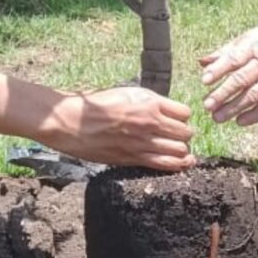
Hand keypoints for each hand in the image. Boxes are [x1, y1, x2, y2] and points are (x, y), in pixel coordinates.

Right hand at [44, 84, 195, 170]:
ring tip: (178, 150)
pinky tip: (181, 163)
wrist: (72, 122)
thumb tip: (166, 110)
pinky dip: (178, 165)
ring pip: (180, 150)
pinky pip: (166, 164)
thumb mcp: (126, 93)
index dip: (182, 117)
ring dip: (182, 151)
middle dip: (184, 135)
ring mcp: (143, 142)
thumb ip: (149, 101)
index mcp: (149, 103)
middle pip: (186, 133)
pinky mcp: (135, 158)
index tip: (177, 120)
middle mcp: (150, 122)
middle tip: (177, 136)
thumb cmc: (96, 105)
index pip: (185, 113)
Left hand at [200, 20, 257, 126]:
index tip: (205, 81)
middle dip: (223, 94)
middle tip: (207, 105)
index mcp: (253, 48)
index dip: (219, 71)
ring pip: (253, 96)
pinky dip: (254, 115)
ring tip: (217, 117)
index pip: (234, 60)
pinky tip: (239, 122)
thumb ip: (224, 52)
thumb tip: (202, 62)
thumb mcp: (247, 39)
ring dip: (234, 108)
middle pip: (242, 80)